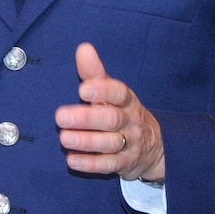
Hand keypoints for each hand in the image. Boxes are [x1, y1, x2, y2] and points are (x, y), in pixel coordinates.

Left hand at [55, 42, 164, 183]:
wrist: (154, 146)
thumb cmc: (124, 113)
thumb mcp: (114, 92)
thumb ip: (96, 73)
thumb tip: (83, 48)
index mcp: (127, 101)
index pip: (119, 93)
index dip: (102, 91)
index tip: (83, 89)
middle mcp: (129, 122)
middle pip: (111, 119)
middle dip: (86, 118)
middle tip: (60, 116)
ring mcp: (128, 144)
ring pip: (109, 143)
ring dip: (86, 141)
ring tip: (64, 138)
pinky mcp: (124, 164)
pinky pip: (109, 165)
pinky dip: (91, 164)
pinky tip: (72, 160)